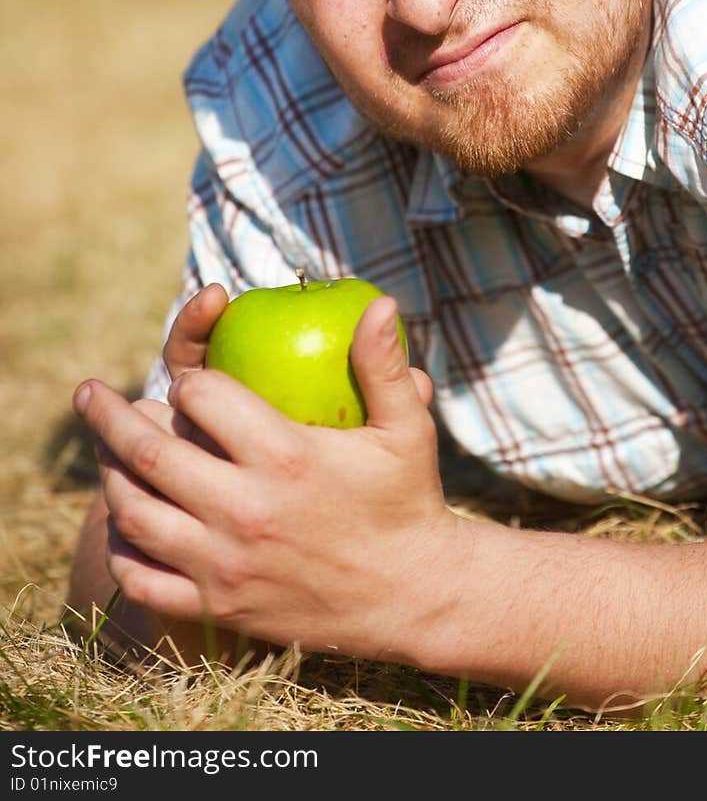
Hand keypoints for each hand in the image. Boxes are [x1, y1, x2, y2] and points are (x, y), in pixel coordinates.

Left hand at [73, 296, 460, 662]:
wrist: (412, 597)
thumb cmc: (408, 502)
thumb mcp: (406, 428)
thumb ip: (383, 365)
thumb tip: (380, 304)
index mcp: (286, 455)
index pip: (203, 397)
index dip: (188, 380)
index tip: (189, 381)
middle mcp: (245, 508)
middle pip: (148, 451)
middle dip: (110, 414)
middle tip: (89, 393)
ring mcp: (225, 563)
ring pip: (135, 513)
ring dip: (110, 476)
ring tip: (105, 453)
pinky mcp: (219, 606)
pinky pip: (144, 579)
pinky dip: (123, 549)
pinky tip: (125, 525)